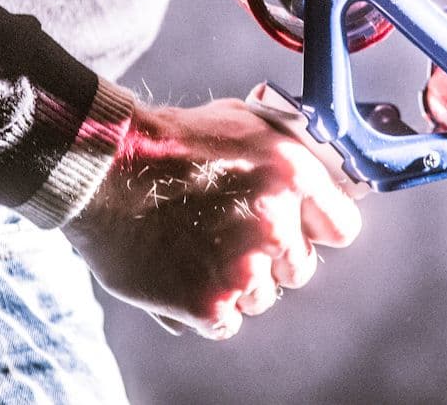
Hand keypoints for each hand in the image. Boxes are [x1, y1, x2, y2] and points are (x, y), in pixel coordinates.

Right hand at [62, 96, 361, 338]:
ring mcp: (244, 269)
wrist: (103, 168)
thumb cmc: (172, 140)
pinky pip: (227, 323)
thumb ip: (292, 152)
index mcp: (292, 174)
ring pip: (263, 297)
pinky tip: (183, 273)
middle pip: (301, 267)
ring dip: (238, 281)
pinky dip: (207, 307)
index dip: (319, 227)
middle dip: (273, 255)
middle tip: (233, 235)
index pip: (343, 227)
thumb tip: (329, 175)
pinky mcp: (209, 304)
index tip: (301, 227)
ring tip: (198, 248)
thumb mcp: (246, 122)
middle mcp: (275, 224)